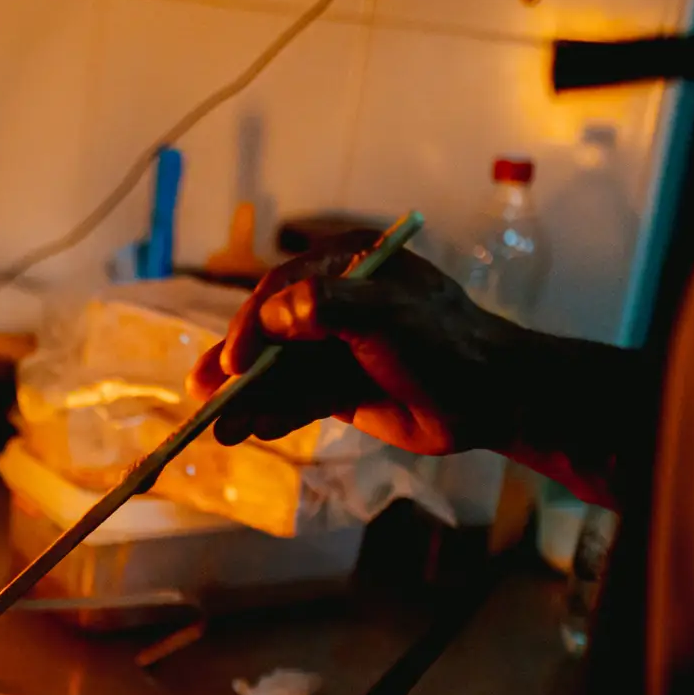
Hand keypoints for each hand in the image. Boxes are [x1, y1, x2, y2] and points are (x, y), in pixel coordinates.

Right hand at [195, 233, 528, 455]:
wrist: (492, 398)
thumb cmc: (447, 344)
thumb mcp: (388, 315)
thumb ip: (329, 306)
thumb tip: (274, 315)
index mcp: (349, 264)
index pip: (283, 288)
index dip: (252, 324)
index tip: (234, 359)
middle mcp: (335, 303)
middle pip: (269, 334)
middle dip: (236, 368)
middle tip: (201, 394)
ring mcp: (334, 348)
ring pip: (277, 373)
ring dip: (248, 400)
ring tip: (220, 429)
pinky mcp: (337, 388)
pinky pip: (294, 400)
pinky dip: (273, 415)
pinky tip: (255, 430)